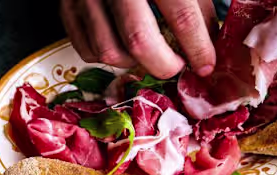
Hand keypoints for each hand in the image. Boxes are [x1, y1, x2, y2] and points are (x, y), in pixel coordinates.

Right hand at [60, 0, 217, 78]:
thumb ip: (196, 1)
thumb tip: (208, 38)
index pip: (182, 16)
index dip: (198, 47)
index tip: (205, 64)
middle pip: (139, 41)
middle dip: (163, 65)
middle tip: (175, 66)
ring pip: (108, 51)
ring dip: (133, 63)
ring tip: (148, 54)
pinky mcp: (67, 5)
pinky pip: (86, 49)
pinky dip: (106, 57)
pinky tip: (121, 47)